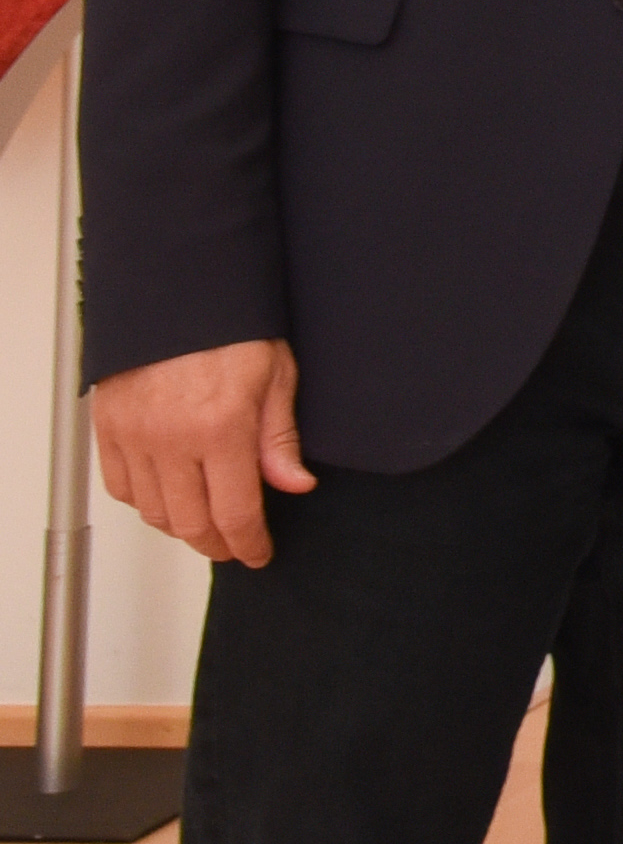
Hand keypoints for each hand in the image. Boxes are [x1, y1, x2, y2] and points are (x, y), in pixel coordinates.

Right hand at [90, 340, 311, 565]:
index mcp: (222, 428)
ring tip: (205, 527)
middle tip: (234, 546)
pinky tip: (167, 500)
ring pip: (153, 512)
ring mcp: (134, 436)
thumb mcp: (278, 375)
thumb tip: (294, 485)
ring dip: (181, 528)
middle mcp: (172, 439)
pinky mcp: (108, 428)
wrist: (179, 290)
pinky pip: (121, 487)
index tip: (258, 553)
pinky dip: (144, 503)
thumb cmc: (232, 324)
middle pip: (191, 522)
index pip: (236, 512)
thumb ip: (280, 438)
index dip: (249, 542)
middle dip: (217, 544)